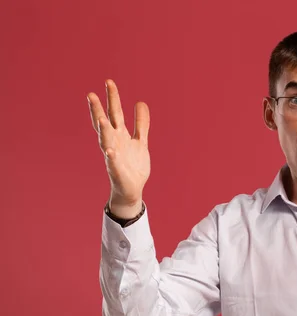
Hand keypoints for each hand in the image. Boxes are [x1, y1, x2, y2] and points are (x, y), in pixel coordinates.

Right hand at [87, 79, 149, 216]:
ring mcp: (114, 156)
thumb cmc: (133, 164)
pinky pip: (113, 163)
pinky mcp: (117, 171)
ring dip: (103, 131)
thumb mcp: (140, 141)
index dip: (112, 98)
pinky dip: (111, 157)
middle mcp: (114, 143)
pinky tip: (110, 151)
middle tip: (91, 94)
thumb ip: (141, 124)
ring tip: (100, 119)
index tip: (108, 82)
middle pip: (106, 123)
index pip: (114, 113)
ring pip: (106, 141)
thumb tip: (140, 102)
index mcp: (120, 135)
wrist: (132, 188)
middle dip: (98, 110)